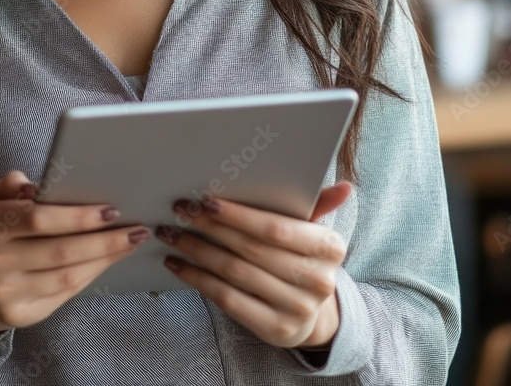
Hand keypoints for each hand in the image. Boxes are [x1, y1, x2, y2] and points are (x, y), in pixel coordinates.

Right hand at [0, 170, 150, 351]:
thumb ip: (10, 185)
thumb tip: (35, 186)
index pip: (38, 219)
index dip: (77, 217)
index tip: (111, 211)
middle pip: (60, 251)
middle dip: (104, 240)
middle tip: (137, 229)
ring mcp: (6, 293)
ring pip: (67, 276)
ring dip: (105, 259)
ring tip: (131, 243)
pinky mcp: (20, 315)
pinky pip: (64, 294)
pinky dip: (92, 275)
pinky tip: (109, 261)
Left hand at [154, 182, 351, 350]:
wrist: (309, 312)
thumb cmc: (301, 258)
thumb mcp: (310, 231)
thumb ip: (317, 206)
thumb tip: (346, 188)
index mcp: (329, 247)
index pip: (276, 228)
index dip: (238, 214)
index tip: (206, 199)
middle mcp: (318, 281)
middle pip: (251, 248)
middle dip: (210, 226)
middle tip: (181, 209)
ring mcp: (297, 309)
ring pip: (234, 272)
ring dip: (197, 249)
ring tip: (172, 232)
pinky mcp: (274, 329)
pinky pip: (227, 299)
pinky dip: (197, 278)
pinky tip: (178, 263)